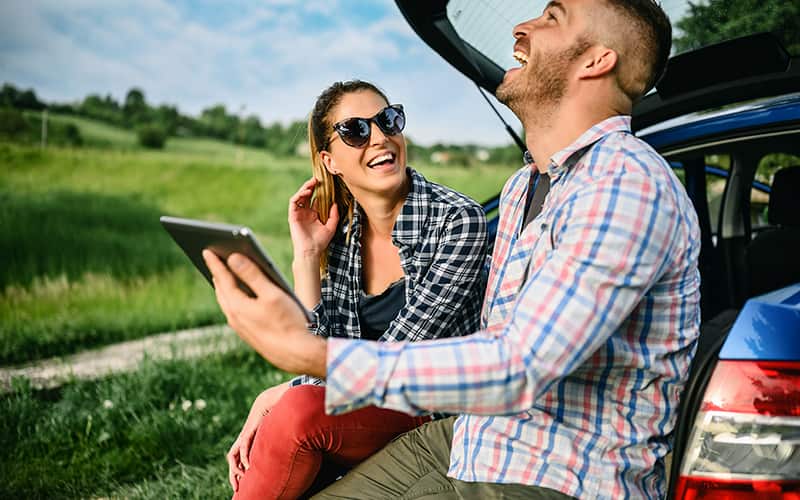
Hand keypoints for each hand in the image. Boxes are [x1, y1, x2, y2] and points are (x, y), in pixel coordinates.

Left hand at [202, 250, 326, 376]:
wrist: (299, 356)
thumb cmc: (289, 323)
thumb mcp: (272, 294)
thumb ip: (252, 274)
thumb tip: (233, 258)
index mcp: (237, 306)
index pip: (222, 278)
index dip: (215, 262)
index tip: (207, 250)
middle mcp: (234, 318)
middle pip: (221, 291)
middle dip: (217, 274)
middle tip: (212, 260)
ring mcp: (241, 328)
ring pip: (227, 303)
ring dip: (224, 287)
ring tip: (223, 276)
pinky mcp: (250, 335)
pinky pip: (235, 312)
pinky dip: (234, 299)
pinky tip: (240, 298)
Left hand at [227, 382, 289, 491]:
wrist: (271, 402)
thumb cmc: (276, 417)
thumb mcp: (274, 435)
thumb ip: (275, 445)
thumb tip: (288, 454)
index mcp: (248, 441)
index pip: (238, 459)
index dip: (238, 471)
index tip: (242, 483)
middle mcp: (243, 440)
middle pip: (232, 459)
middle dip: (232, 475)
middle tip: (236, 488)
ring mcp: (243, 437)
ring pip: (232, 456)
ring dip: (235, 469)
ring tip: (242, 479)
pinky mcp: (247, 433)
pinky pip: (241, 448)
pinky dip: (243, 458)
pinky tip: (248, 467)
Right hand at [288, 178, 338, 259]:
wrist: (311, 251)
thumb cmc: (321, 242)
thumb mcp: (331, 227)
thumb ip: (334, 215)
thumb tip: (335, 204)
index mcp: (314, 215)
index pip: (316, 199)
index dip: (320, 191)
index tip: (326, 184)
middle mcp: (306, 213)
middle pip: (307, 195)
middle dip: (312, 186)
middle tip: (318, 180)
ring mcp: (299, 214)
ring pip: (300, 196)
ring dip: (305, 188)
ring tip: (312, 183)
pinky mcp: (293, 216)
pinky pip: (294, 202)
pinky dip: (299, 195)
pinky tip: (307, 192)